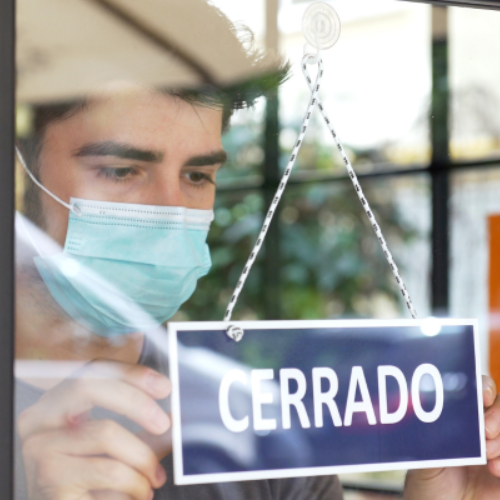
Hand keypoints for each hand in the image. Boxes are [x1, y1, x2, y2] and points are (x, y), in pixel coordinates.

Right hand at [18, 360, 170, 499]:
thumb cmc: (90, 488)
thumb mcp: (120, 452)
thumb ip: (145, 434)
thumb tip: (177, 416)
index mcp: (57, 404)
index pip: (94, 370)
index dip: (132, 373)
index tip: (164, 386)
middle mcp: (39, 419)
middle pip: (88, 386)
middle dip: (135, 401)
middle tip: (164, 424)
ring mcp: (39, 448)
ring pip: (106, 432)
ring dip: (142, 458)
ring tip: (153, 479)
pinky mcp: (49, 479)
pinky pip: (109, 470)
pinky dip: (135, 484)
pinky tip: (139, 494)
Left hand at [404, 375, 499, 499]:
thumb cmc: (429, 488)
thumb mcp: (425, 463)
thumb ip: (433, 441)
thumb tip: (425, 416)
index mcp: (463, 420)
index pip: (481, 392)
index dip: (485, 388)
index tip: (483, 395)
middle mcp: (486, 432)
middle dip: (497, 416)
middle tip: (484, 432)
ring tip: (489, 460)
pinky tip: (497, 472)